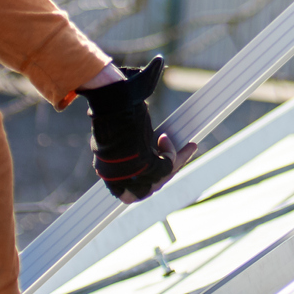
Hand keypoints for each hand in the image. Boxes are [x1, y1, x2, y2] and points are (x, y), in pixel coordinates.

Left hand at [80, 57, 197, 201]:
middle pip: (145, 191)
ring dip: (174, 165)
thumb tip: (130, 138)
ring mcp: (130, 172)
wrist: (112, 100)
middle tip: (182, 154)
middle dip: (166, 174)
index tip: (159, 169)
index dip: (146, 183)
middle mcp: (116, 177)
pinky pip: (166, 167)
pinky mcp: (144, 163)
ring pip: (158, 181)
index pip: (128, 192)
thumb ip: (125, 145)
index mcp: (107, 172)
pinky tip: (166, 137)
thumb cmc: (112, 110)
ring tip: (187, 148)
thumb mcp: (115, 134)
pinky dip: (173, 154)